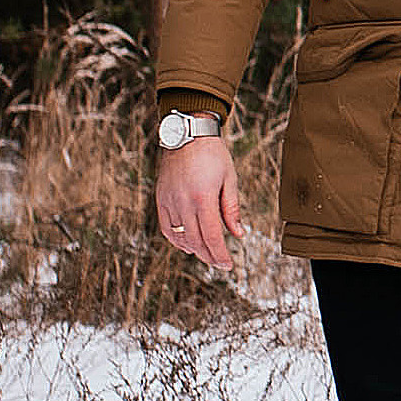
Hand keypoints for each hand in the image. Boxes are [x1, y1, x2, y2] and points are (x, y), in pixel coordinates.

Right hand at [157, 134, 243, 273]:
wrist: (188, 134)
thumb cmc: (213, 154)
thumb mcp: (229, 180)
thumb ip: (232, 209)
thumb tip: (239, 234)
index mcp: (203, 198)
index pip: (211, 236)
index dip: (219, 254)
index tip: (227, 265)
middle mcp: (183, 202)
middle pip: (196, 241)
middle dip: (209, 256)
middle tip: (220, 263)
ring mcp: (169, 201)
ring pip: (180, 237)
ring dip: (194, 250)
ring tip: (207, 254)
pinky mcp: (161, 198)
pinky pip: (167, 227)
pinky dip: (177, 240)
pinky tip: (187, 244)